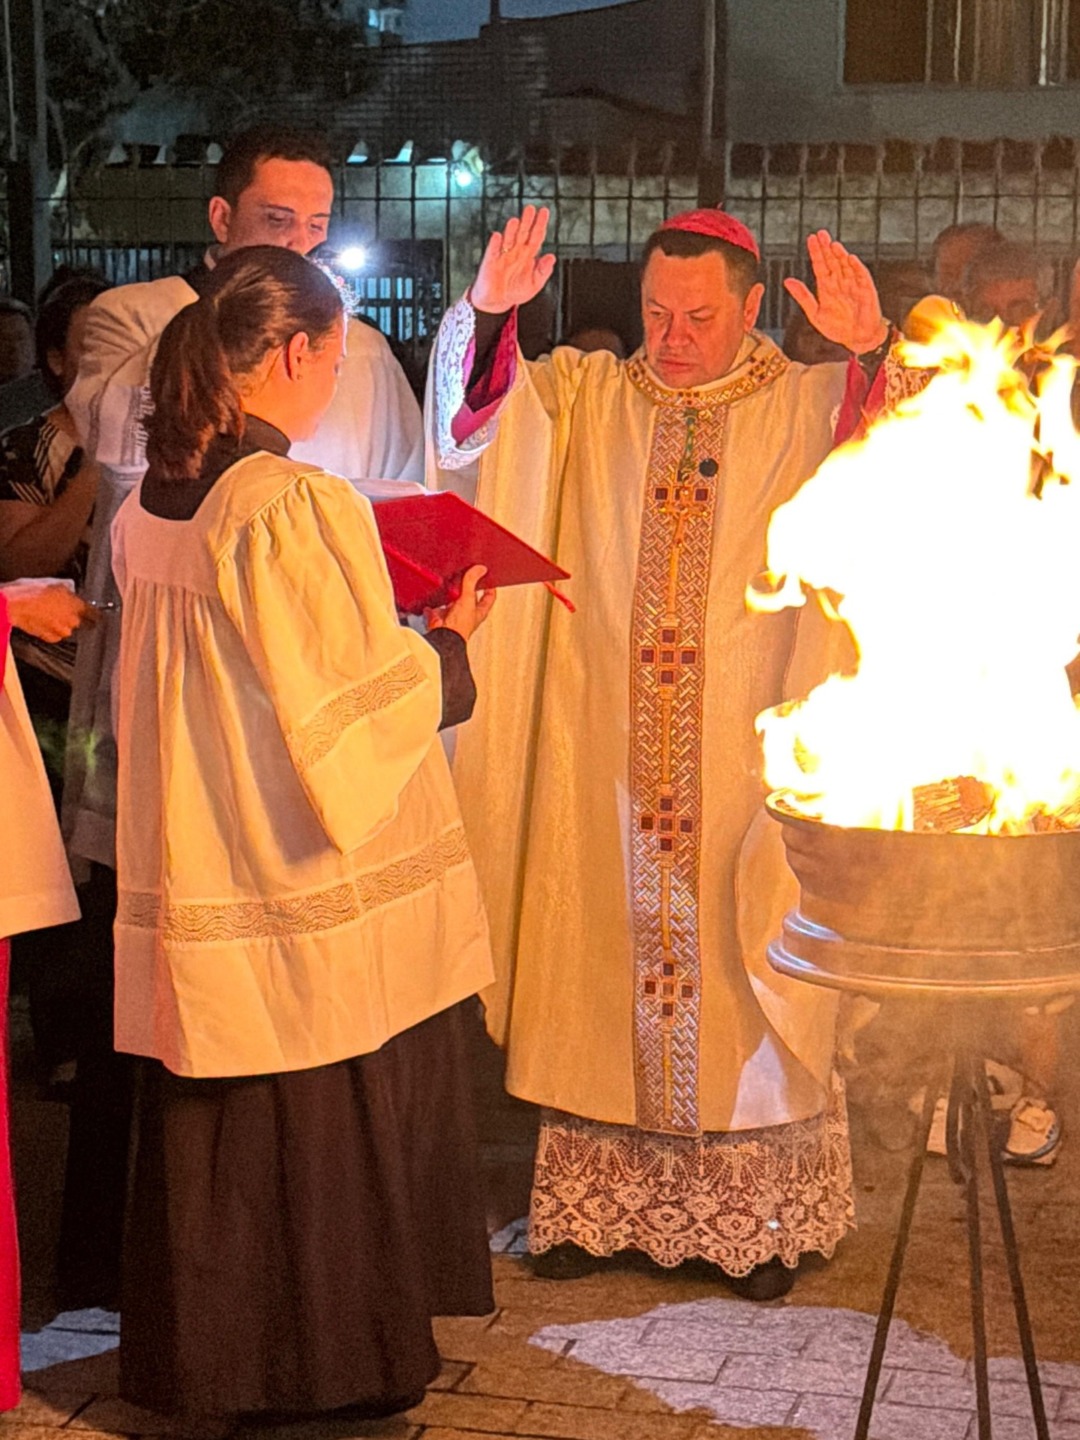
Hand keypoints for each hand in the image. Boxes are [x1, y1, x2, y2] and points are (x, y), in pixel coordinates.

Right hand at [2, 579, 96, 641]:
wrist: (15, 605)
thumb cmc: (32, 592)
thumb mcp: (55, 584)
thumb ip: (68, 592)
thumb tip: (71, 593)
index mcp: (78, 606)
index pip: (95, 614)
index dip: (95, 614)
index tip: (95, 614)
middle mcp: (73, 621)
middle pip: (79, 621)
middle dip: (73, 616)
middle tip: (61, 609)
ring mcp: (62, 631)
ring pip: (67, 628)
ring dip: (61, 623)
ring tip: (48, 613)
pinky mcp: (50, 638)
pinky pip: (55, 634)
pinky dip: (51, 629)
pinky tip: (43, 621)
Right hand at [425, 565, 495, 642]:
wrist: (443, 638)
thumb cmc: (459, 626)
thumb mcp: (467, 599)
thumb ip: (471, 583)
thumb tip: (480, 569)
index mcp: (479, 612)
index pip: (488, 598)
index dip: (490, 589)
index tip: (489, 579)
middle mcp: (467, 615)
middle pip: (469, 599)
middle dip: (467, 589)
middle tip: (467, 577)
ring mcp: (452, 617)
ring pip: (452, 603)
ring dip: (449, 596)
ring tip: (448, 585)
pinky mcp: (438, 619)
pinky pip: (434, 611)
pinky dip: (431, 607)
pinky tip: (430, 601)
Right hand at [470, 205, 556, 313]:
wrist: (497, 302)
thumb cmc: (516, 291)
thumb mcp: (535, 284)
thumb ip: (543, 271)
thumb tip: (551, 257)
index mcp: (528, 255)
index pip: (536, 236)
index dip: (540, 224)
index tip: (544, 212)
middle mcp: (516, 251)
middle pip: (523, 233)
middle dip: (527, 221)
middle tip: (530, 209)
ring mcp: (503, 255)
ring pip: (508, 239)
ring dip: (511, 231)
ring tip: (515, 221)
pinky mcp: (491, 262)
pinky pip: (493, 251)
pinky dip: (495, 244)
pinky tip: (497, 236)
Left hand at [784, 231, 888, 354]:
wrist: (858, 339)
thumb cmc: (837, 328)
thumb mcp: (815, 314)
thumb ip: (803, 297)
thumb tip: (787, 281)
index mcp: (827, 287)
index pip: (820, 265)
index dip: (816, 252)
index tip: (811, 239)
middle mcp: (840, 282)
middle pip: (832, 261)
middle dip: (826, 248)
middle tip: (821, 234)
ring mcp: (853, 284)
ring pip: (845, 265)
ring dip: (839, 254)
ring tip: (832, 244)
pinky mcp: (866, 289)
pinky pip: (861, 275)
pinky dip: (856, 267)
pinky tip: (850, 258)